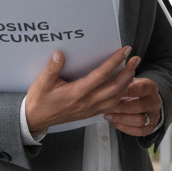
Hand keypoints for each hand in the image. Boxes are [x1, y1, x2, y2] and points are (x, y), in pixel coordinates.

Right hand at [25, 47, 139, 138]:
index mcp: (77, 92)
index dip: (115, 62)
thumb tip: (59, 53)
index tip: (125, 51)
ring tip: (132, 70)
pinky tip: (124, 87)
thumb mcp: (42, 83)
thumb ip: (52, 68)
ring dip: (127, 84)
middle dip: (128, 72)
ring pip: (116, 98)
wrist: (35, 119)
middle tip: (135, 59)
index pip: (101, 75)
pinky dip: (121, 96)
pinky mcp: (90, 113)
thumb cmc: (39, 100)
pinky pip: (111, 106)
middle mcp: (87, 102)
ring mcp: (90, 109)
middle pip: (115, 87)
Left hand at [104, 77, 161, 136]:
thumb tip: (109, 83)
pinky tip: (114, 122)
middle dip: (120, 108)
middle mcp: (155, 102)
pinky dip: (124, 127)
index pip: (141, 88)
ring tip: (107, 116)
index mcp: (150, 87)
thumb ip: (122, 82)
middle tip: (105, 107)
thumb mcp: (130, 82)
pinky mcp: (151, 128)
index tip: (114, 92)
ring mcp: (154, 116)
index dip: (127, 91)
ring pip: (139, 120)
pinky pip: (138, 131)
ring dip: (121, 119)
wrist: (147, 102)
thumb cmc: (133, 90)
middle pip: (139, 107)